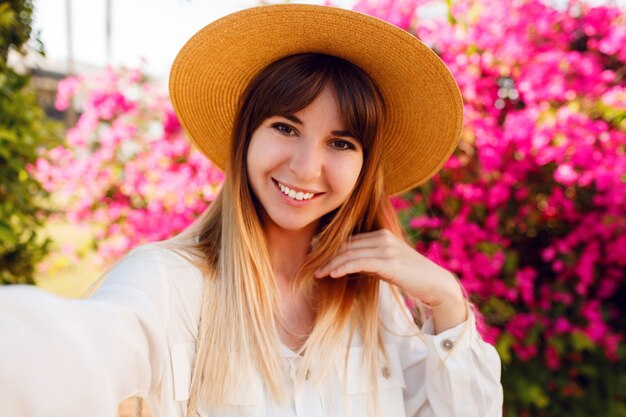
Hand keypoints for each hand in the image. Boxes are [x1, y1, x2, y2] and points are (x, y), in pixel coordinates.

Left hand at [314, 229, 467, 331]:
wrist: (434, 284)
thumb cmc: (408, 276)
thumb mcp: (385, 265)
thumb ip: (367, 261)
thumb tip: (346, 264)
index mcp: (381, 234)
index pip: (349, 240)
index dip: (330, 249)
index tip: (315, 257)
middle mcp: (382, 237)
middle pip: (347, 244)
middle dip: (326, 255)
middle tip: (310, 265)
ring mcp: (387, 248)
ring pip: (350, 253)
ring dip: (330, 263)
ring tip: (317, 273)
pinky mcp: (389, 262)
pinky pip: (359, 263)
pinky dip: (342, 267)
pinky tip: (331, 274)